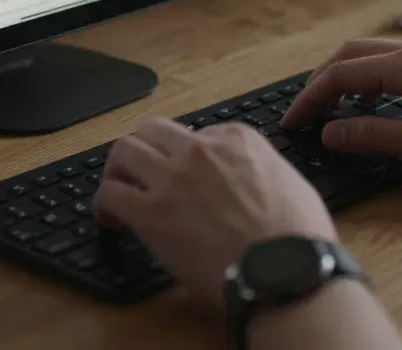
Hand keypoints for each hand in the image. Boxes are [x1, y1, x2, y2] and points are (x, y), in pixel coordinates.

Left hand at [92, 118, 335, 308]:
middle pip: (154, 131)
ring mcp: (172, 178)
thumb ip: (262, 171)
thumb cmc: (297, 239)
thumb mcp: (291, 183)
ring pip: (125, 150)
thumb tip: (252, 183)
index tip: (184, 174)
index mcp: (237, 140)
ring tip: (119, 188)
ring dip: (118, 168)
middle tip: (141, 171)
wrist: (284, 271)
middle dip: (145, 148)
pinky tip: (110, 218)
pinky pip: (110, 194)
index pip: (197, 134)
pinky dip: (104, 203)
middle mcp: (200, 150)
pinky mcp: (150, 212)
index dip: (186, 156)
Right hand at [281, 39, 401, 175]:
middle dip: (321, 83)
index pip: (342, 74)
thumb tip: (331, 132)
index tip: (293, 122)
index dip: (311, 99)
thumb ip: (373, 136)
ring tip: (328, 109)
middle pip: (352, 56)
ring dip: (345, 79)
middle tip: (303, 113)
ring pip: (373, 57)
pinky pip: (394, 64)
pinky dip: (369, 79)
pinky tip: (370, 102)